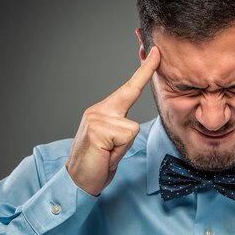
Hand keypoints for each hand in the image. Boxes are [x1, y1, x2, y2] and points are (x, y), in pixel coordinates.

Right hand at [66, 47, 159, 195]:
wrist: (78, 181)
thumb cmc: (99, 163)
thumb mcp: (114, 142)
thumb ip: (122, 128)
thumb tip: (132, 126)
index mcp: (103, 111)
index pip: (128, 88)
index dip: (144, 70)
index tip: (156, 53)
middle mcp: (99, 110)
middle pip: (130, 93)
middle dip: (144, 73)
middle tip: (154, 56)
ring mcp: (97, 118)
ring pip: (131, 127)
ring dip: (124, 146)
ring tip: (109, 154)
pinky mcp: (99, 129)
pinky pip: (126, 136)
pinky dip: (120, 150)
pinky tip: (105, 155)